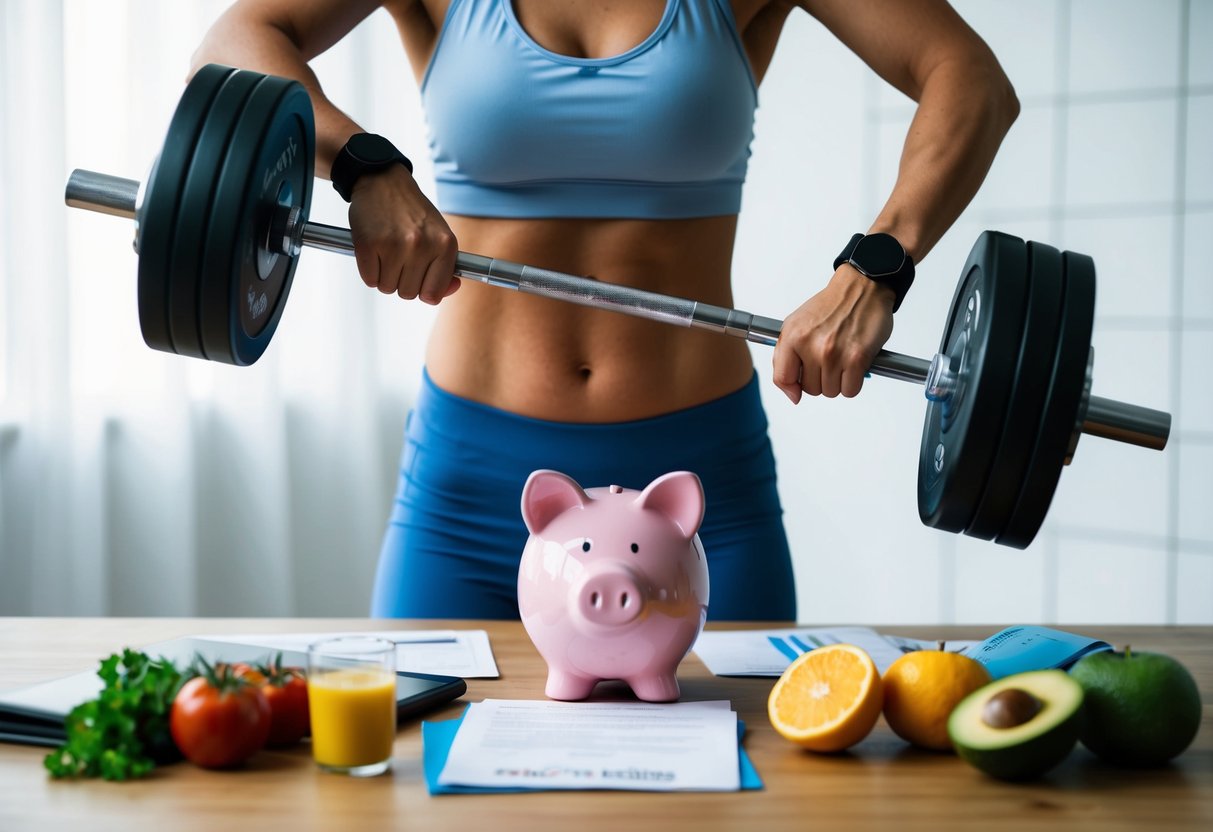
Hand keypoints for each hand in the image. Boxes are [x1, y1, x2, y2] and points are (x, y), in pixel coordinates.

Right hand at [346, 165, 459, 304]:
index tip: (420, 278)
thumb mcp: (439, 236)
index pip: (434, 294)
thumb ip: (445, 268)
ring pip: (387, 288)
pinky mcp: (367, 244)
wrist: (384, 181)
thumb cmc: (413, 212)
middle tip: (400, 257)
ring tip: (388, 252)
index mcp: (445, 244)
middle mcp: (421, 245)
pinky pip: (369, 279)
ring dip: (385, 276)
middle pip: (408, 293)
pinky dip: (369, 271)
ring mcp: (394, 245)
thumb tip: (447, 292)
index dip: (424, 290)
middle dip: (402, 281)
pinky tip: (375, 251)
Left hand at [772, 266, 895, 401]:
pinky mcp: (856, 359)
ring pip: (831, 392)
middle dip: (820, 379)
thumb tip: (791, 391)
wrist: (861, 287)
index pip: (782, 378)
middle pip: (811, 389)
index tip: (797, 391)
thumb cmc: (831, 306)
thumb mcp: (796, 324)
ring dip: (838, 381)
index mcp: (793, 336)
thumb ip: (786, 356)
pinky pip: (850, 390)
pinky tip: (853, 365)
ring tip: (841, 359)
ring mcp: (833, 354)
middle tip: (828, 360)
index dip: (791, 389)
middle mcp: (811, 346)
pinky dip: (853, 382)